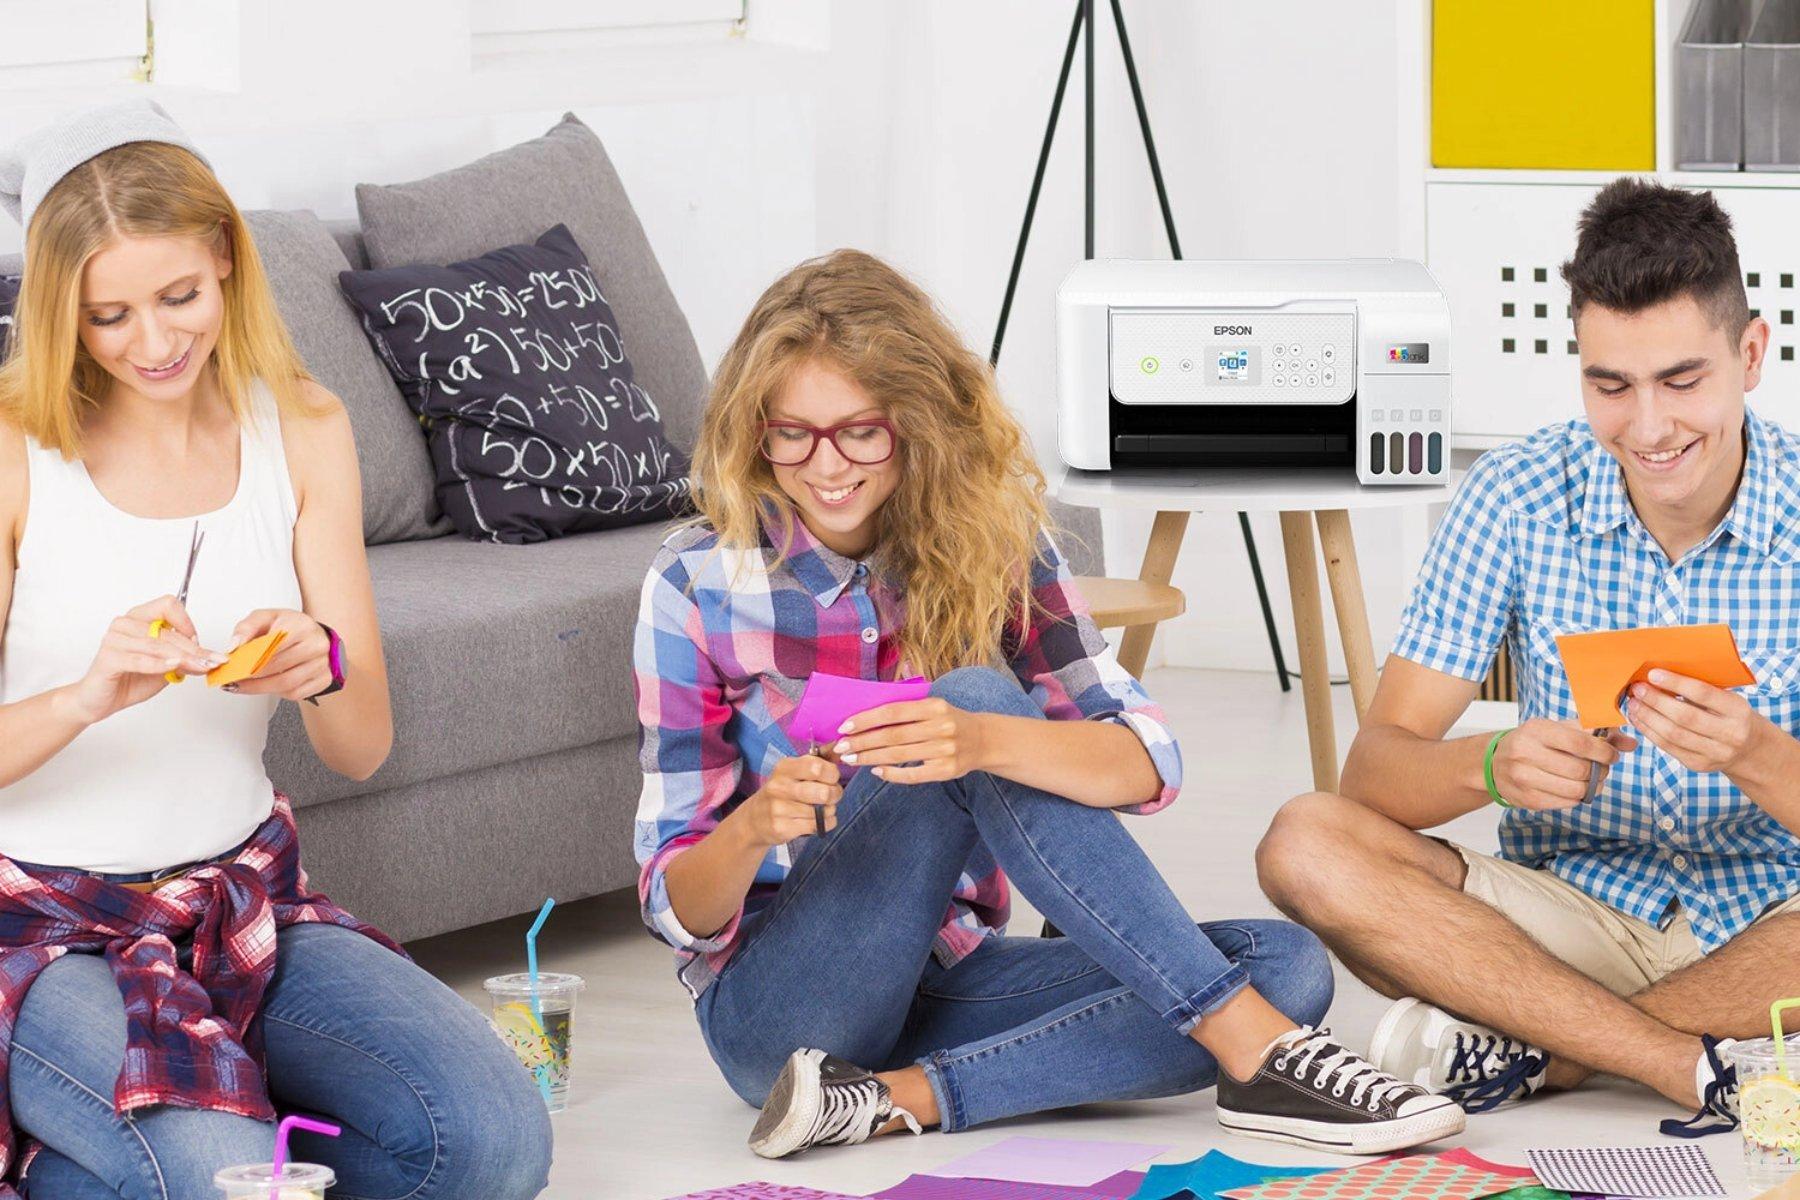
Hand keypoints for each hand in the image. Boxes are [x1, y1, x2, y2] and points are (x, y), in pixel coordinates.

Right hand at [65, 596, 227, 724]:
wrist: (101, 701)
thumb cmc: (131, 679)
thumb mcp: (166, 667)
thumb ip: (184, 658)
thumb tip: (209, 657)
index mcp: (139, 617)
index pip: (168, 605)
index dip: (187, 622)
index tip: (199, 642)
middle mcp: (125, 624)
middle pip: (167, 631)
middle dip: (194, 649)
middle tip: (212, 661)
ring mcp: (114, 639)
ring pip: (156, 645)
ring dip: (183, 658)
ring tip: (200, 667)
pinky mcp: (108, 658)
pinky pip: (138, 659)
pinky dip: (158, 664)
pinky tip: (172, 667)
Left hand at [221, 609, 333, 702]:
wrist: (317, 637)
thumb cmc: (291, 627)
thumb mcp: (267, 617)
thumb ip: (247, 628)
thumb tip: (234, 646)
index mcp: (302, 626)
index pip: (272, 645)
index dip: (251, 657)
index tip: (234, 664)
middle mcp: (316, 645)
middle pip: (277, 666)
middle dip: (250, 675)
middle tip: (233, 677)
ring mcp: (322, 664)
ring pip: (286, 683)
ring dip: (259, 688)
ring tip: (242, 686)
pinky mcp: (324, 680)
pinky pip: (296, 693)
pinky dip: (276, 693)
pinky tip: (266, 686)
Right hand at [735, 753, 841, 847]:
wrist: (755, 818)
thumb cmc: (782, 790)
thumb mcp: (795, 770)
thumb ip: (820, 758)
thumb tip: (840, 746)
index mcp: (785, 767)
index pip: (817, 767)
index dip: (832, 774)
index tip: (832, 778)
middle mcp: (779, 786)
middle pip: (824, 792)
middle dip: (835, 794)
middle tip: (831, 795)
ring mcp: (779, 809)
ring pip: (823, 812)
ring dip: (829, 811)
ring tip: (821, 808)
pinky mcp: (782, 828)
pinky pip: (818, 826)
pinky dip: (825, 824)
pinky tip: (817, 820)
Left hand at [833, 697, 990, 783]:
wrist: (983, 740)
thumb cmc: (949, 720)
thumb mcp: (934, 705)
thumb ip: (906, 706)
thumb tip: (866, 713)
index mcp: (934, 706)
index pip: (893, 712)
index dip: (866, 719)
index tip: (844, 727)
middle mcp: (940, 727)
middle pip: (892, 735)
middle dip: (862, 742)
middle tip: (840, 748)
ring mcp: (944, 750)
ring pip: (898, 755)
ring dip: (870, 758)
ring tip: (851, 760)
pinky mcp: (946, 770)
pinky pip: (913, 775)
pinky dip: (892, 774)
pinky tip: (876, 771)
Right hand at [1491, 718, 1637, 810]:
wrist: (1494, 761)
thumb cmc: (1534, 742)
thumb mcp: (1559, 730)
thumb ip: (1596, 734)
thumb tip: (1630, 743)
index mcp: (1536, 730)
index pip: (1581, 743)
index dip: (1604, 752)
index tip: (1612, 755)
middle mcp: (1525, 753)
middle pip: (1580, 770)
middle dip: (1600, 771)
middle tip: (1602, 769)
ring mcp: (1523, 778)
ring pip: (1575, 790)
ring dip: (1591, 787)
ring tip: (1591, 780)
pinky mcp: (1526, 799)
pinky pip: (1565, 802)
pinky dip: (1576, 796)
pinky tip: (1573, 788)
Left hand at [1627, 669, 1767, 774]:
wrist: (1750, 749)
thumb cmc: (1730, 715)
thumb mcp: (1727, 699)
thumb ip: (1702, 689)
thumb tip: (1659, 675)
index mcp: (1739, 711)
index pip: (1704, 694)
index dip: (1676, 683)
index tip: (1653, 674)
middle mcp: (1731, 734)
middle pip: (1685, 717)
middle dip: (1656, 701)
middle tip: (1637, 689)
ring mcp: (1715, 753)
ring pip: (1673, 734)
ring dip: (1647, 717)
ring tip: (1632, 704)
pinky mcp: (1699, 765)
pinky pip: (1668, 747)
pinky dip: (1649, 732)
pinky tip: (1638, 719)